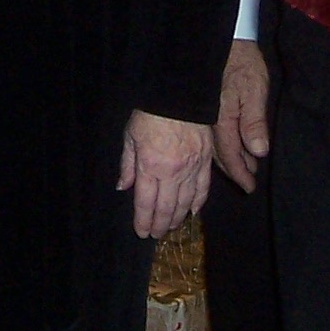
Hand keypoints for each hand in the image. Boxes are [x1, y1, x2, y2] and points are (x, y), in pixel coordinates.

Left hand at [117, 110, 212, 238]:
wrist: (179, 96)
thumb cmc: (150, 114)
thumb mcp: (131, 136)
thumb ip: (127, 164)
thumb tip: (123, 187)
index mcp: (150, 166)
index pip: (145, 203)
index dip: (143, 221)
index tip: (141, 232)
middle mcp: (172, 172)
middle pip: (166, 208)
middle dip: (159, 225)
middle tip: (155, 235)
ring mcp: (192, 168)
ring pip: (185, 202)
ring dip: (177, 218)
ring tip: (171, 227)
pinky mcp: (206, 161)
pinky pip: (203, 188)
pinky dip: (198, 203)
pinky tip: (193, 212)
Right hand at [213, 40, 270, 193]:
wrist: (220, 41)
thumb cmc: (242, 63)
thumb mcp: (254, 89)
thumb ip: (254, 121)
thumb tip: (258, 151)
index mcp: (223, 120)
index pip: (230, 155)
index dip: (240, 172)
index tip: (249, 186)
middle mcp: (211, 123)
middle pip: (221, 155)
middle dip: (235, 170)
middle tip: (248, 182)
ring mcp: (207, 116)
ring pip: (215, 147)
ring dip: (231, 159)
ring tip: (245, 167)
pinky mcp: (207, 109)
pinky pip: (212, 136)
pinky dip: (223, 146)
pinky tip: (233, 147)